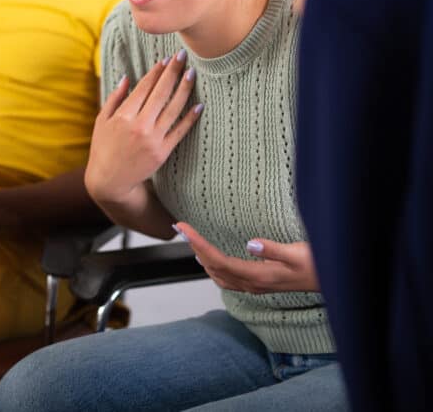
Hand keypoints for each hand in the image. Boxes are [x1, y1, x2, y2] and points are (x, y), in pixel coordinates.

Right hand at [85, 53, 201, 203]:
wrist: (110, 181)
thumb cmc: (103, 149)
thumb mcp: (101, 122)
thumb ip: (114, 99)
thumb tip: (126, 78)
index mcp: (123, 116)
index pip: (143, 88)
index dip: (155, 72)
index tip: (165, 59)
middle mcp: (138, 125)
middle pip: (160, 93)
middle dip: (172, 72)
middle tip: (182, 56)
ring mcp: (152, 139)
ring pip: (173, 109)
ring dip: (184, 89)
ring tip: (191, 74)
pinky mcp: (162, 152)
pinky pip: (180, 131)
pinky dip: (190, 118)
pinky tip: (199, 105)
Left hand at [175, 222, 319, 293]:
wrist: (332, 280)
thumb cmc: (317, 265)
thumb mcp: (298, 254)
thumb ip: (274, 250)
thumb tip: (251, 244)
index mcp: (258, 276)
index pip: (218, 260)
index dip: (198, 243)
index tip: (183, 228)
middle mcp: (253, 284)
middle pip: (213, 266)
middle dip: (194, 246)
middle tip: (180, 226)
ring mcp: (255, 286)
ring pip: (218, 274)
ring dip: (201, 257)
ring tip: (189, 239)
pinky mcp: (259, 283)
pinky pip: (228, 278)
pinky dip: (213, 267)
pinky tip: (209, 260)